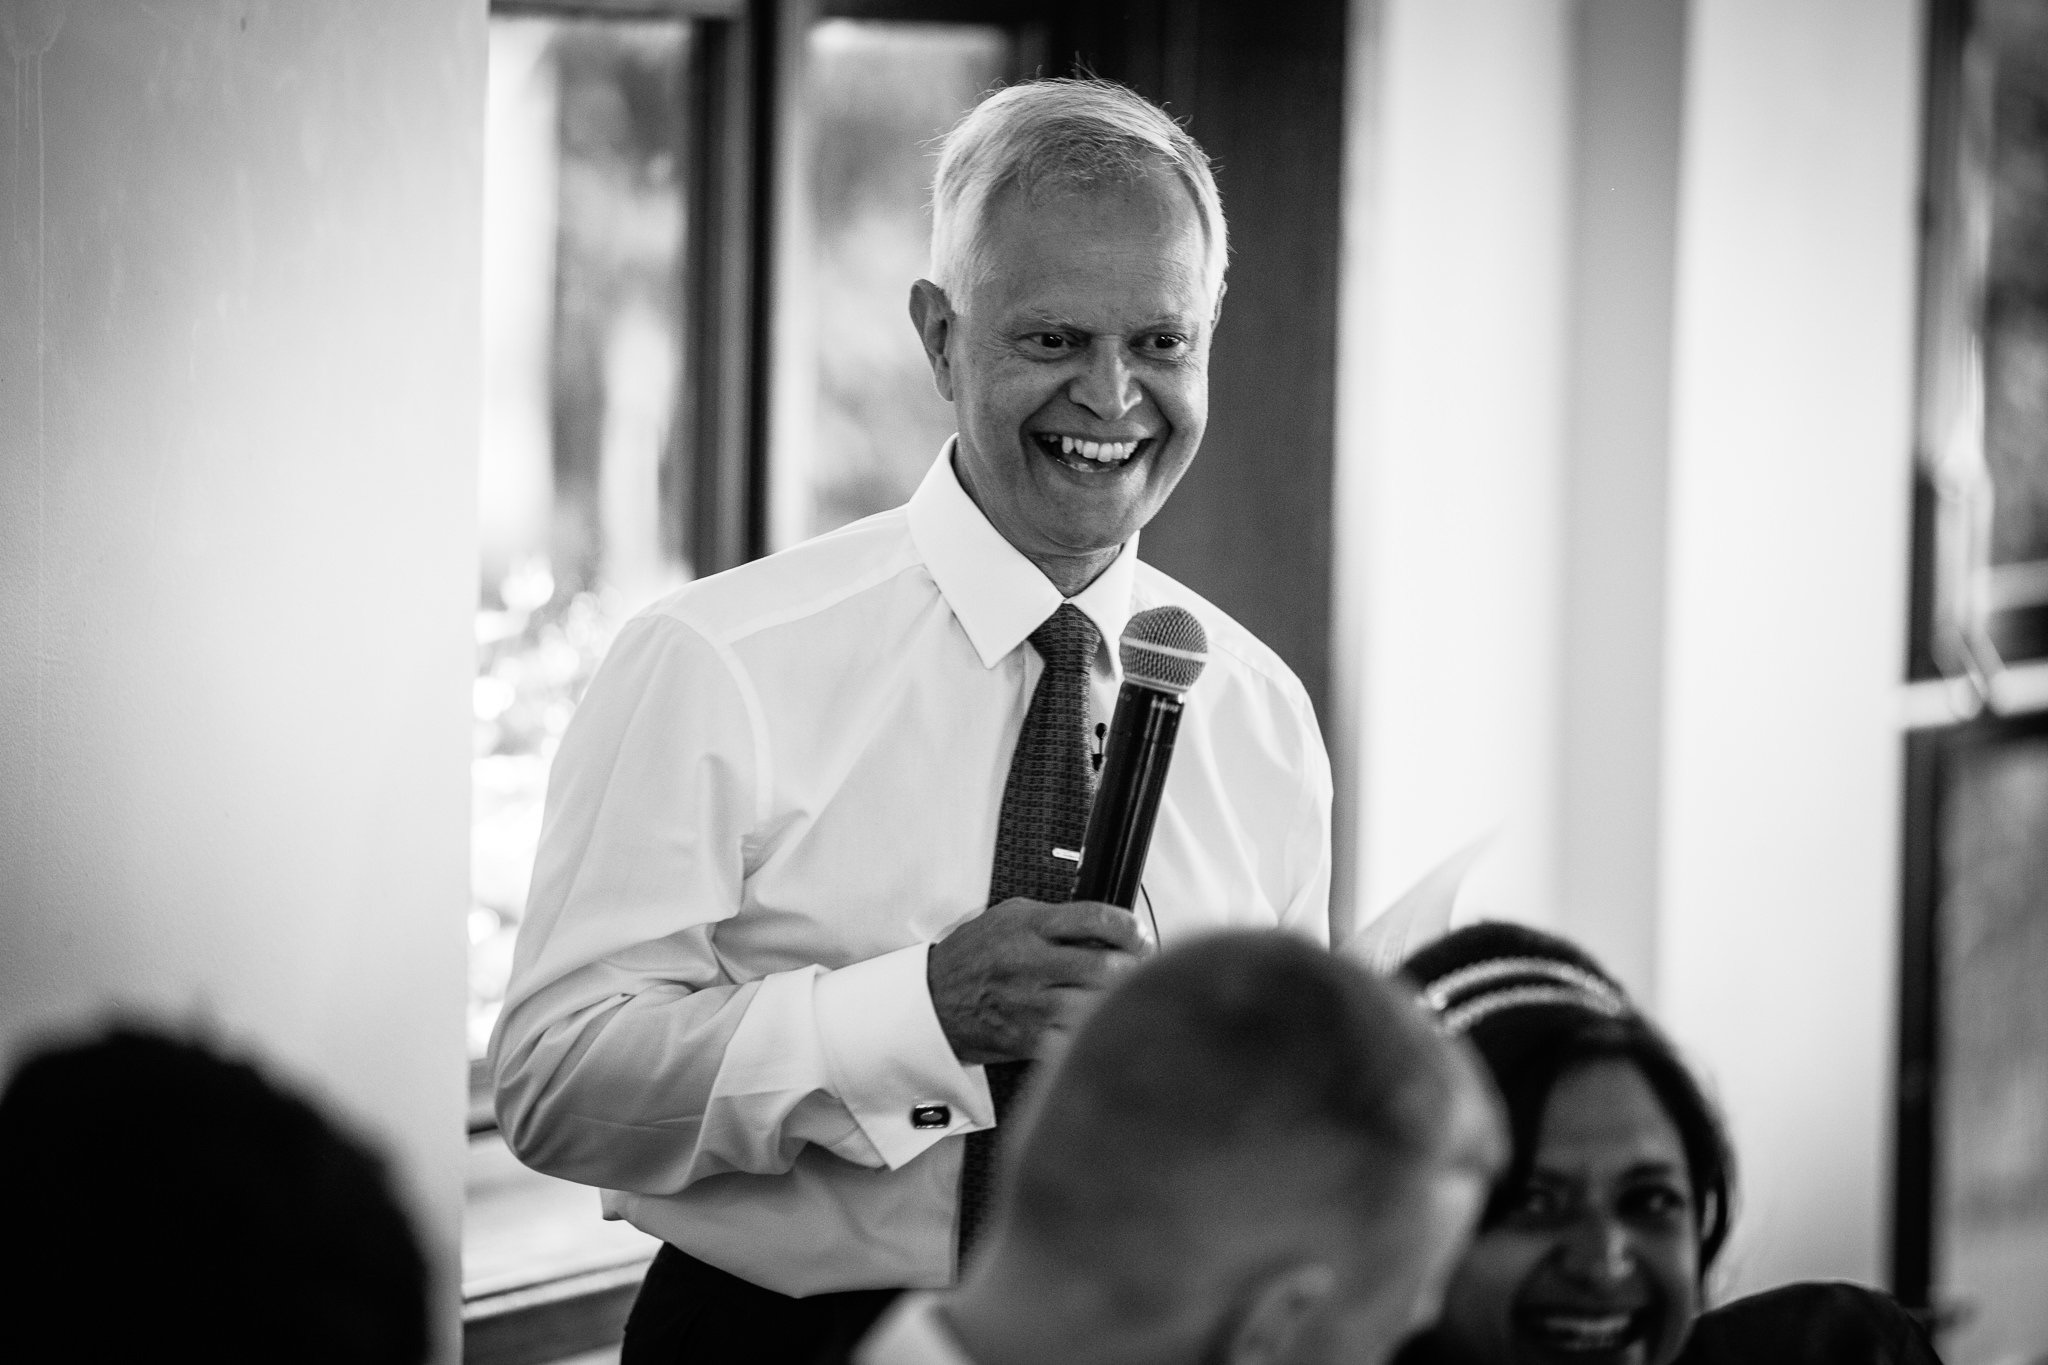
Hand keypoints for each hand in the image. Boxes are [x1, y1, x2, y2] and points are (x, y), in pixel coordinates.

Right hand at [927, 898, 1149, 1065]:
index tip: (1139, 936)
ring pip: (1096, 1004)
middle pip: (1106, 966)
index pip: (1096, 919)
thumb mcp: (1008, 919)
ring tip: (1122, 995)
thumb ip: (1054, 919)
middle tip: (1140, 969)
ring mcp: (1031, 1003)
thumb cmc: (973, 957)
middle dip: (1133, 968)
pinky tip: (1097, 1021)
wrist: (931, 1001)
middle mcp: (1030, 963)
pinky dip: (1094, 1028)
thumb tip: (1106, 926)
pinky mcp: (1029, 1038)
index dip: (1130, 927)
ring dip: (1117, 1001)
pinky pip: (1076, 1034)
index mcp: (1028, 926)